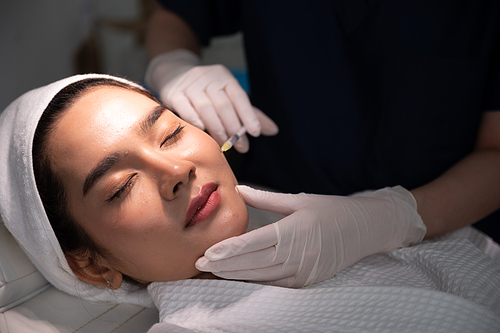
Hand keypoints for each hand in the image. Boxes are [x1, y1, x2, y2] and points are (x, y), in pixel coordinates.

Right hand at [145, 49, 278, 152]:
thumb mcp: (229, 96)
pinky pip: (185, 107)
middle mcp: (208, 79)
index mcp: (225, 78)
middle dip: (234, 128)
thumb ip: (249, 114)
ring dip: (217, 129)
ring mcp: (190, 85)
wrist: (174, 73)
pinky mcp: (174, 93)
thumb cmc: (208, 90)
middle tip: (242, 147)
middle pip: (223, 105)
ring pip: (206, 108)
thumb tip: (273, 130)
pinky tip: (202, 130)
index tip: (255, 132)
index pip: (239, 96)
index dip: (248, 114)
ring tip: (225, 145)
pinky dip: (194, 119)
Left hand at [195, 185, 425, 287]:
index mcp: (294, 230)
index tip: (207, 252)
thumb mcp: (300, 200)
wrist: (365, 229)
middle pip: (252, 263)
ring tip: (213, 271)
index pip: (253, 243)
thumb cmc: (332, 210)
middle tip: (200, 263)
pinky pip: (275, 283)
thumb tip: (240, 190)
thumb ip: (267, 198)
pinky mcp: (306, 280)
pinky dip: (255, 280)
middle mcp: (297, 254)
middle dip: (224, 265)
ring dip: (235, 275)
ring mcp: (302, 270)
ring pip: (261, 276)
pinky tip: (239, 277)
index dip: (228, 250)